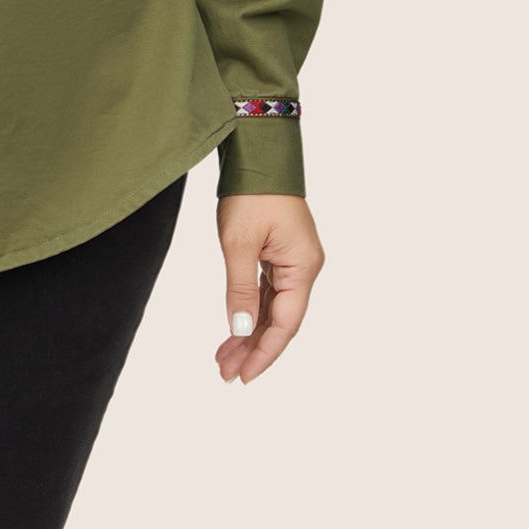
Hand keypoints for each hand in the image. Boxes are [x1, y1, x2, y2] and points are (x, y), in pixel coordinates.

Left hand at [214, 194, 324, 383]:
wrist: (258, 153)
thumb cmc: (251, 193)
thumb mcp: (238, 243)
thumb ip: (240, 289)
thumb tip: (239, 329)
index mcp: (302, 267)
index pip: (285, 324)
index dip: (264, 352)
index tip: (244, 375)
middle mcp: (304, 268)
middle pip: (280, 320)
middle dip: (253, 347)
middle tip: (226, 373)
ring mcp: (294, 260)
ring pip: (273, 308)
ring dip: (249, 331)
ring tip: (223, 357)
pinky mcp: (281, 253)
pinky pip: (268, 291)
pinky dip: (251, 309)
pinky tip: (235, 327)